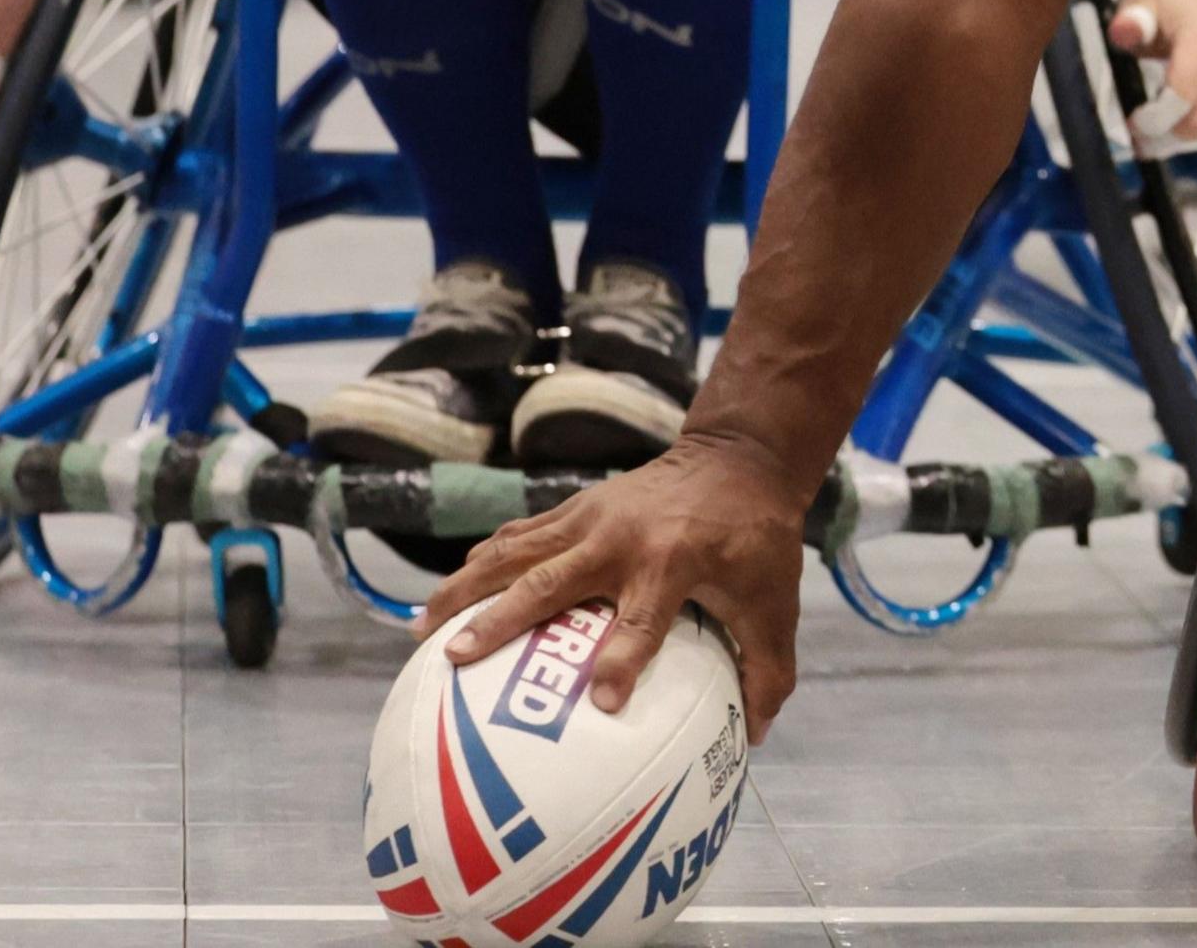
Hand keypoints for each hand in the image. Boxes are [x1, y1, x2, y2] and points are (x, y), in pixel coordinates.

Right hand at [420, 433, 806, 738]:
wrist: (735, 460)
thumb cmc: (756, 539)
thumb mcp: (775, 604)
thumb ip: (768, 670)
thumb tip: (755, 737)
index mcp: (673, 564)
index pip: (642, 621)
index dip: (621, 661)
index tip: (601, 702)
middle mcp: (621, 540)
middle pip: (548, 584)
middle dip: (499, 620)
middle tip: (454, 657)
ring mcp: (590, 519)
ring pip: (514, 553)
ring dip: (466, 587)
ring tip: (421, 628)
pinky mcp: (575, 509)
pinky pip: (517, 536)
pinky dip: (481, 562)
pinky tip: (449, 591)